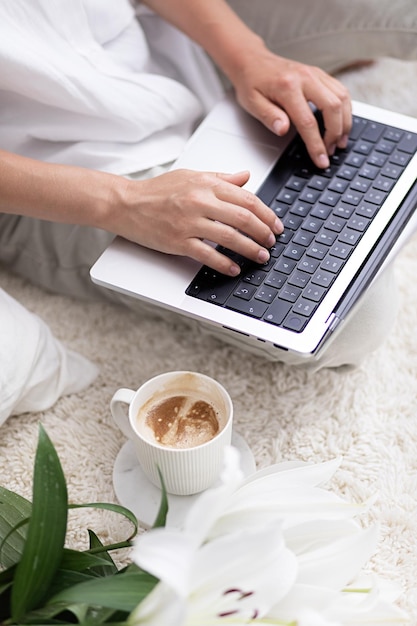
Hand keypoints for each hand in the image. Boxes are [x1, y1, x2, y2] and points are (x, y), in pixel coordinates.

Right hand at [114, 169, 282, 275]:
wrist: (127, 203)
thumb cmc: (158, 191)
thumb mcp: (192, 176)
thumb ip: (221, 178)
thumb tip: (246, 177)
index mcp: (206, 184)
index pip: (247, 199)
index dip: (266, 214)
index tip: (275, 225)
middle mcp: (199, 202)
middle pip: (242, 218)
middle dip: (262, 233)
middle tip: (271, 242)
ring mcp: (188, 223)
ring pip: (229, 237)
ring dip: (249, 249)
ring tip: (261, 256)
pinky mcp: (178, 241)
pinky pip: (207, 254)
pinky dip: (224, 263)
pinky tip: (234, 268)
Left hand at [229, 47, 351, 168]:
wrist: (253, 61)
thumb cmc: (251, 83)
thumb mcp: (252, 104)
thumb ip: (269, 117)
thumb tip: (283, 130)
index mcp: (288, 87)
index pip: (308, 122)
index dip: (317, 144)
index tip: (321, 160)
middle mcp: (306, 77)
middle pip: (333, 107)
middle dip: (335, 134)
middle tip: (330, 151)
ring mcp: (315, 74)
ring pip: (342, 98)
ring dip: (345, 122)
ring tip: (340, 141)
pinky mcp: (320, 74)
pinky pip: (341, 91)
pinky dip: (345, 109)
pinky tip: (341, 122)